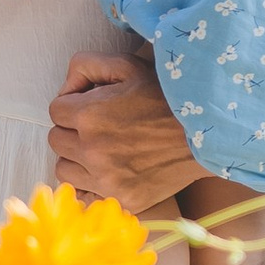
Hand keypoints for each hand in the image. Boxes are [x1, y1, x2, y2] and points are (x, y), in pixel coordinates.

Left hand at [47, 53, 195, 213]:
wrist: (208, 133)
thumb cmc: (167, 96)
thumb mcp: (127, 65)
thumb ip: (85, 65)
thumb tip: (66, 88)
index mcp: (89, 116)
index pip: (56, 111)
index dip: (73, 105)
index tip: (92, 105)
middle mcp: (93, 151)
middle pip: (57, 141)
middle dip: (73, 131)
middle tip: (99, 126)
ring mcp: (106, 180)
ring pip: (65, 170)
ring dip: (77, 158)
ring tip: (103, 149)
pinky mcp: (121, 200)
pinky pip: (85, 193)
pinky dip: (92, 183)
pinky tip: (110, 170)